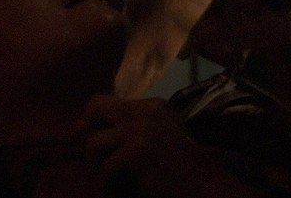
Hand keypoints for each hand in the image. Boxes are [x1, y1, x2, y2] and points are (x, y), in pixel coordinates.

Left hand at [80, 95, 258, 197]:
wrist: (207, 188)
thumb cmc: (185, 170)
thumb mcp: (164, 138)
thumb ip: (138, 129)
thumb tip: (98, 133)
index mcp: (153, 106)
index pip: (106, 102)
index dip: (92, 122)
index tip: (90, 145)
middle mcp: (147, 110)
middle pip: (95, 108)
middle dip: (84, 134)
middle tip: (87, 159)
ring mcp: (142, 128)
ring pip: (94, 142)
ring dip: (95, 166)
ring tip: (105, 182)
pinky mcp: (138, 150)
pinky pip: (105, 168)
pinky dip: (107, 185)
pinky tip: (116, 193)